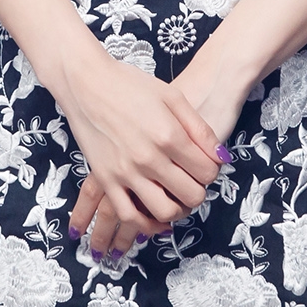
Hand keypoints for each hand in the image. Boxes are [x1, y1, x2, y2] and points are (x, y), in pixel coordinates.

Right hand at [57, 43, 222, 260]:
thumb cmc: (130, 84)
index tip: (204, 164)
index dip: (212, 170)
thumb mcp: (172, 96)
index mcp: (169, 136)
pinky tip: (154, 218)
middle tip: (193, 180)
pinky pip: (129, 215)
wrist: (86, 82)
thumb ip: (199, 128)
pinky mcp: (106, 179)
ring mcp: (126, 171)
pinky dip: (146, 224)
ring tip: (176, 196)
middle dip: (199, 190)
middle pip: (191, 195)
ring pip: (164, 211)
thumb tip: (220, 157)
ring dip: (177, 209)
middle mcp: (149, 158)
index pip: (207, 171)